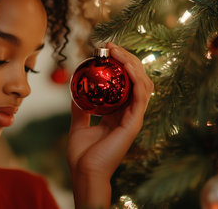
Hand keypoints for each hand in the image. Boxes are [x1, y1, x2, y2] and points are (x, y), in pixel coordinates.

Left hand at [68, 42, 153, 207]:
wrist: (84, 171)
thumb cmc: (82, 154)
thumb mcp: (79, 124)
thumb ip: (80, 108)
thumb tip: (75, 92)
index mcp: (118, 113)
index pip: (125, 83)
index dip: (118, 65)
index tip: (104, 51)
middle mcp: (129, 113)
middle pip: (135, 79)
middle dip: (125, 59)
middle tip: (109, 46)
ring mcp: (134, 117)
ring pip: (142, 83)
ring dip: (131, 63)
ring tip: (117, 51)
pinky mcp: (134, 122)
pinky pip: (141, 95)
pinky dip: (136, 78)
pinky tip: (126, 65)